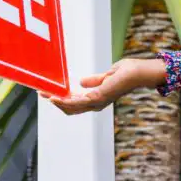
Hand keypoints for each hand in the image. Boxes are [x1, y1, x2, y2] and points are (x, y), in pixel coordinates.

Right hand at [39, 58, 165, 114]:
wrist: (139, 72)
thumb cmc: (128, 72)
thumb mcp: (107, 76)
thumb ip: (94, 80)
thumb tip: (81, 82)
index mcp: (97, 99)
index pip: (75, 103)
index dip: (61, 100)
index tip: (49, 92)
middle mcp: (96, 103)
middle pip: (70, 108)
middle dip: (55, 101)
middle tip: (41, 93)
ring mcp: (97, 102)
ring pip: (70, 106)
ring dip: (56, 101)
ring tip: (44, 93)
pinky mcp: (98, 97)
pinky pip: (77, 101)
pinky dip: (65, 100)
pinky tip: (56, 96)